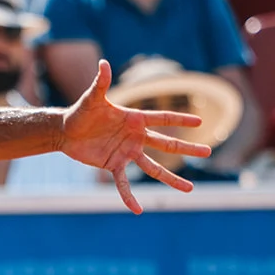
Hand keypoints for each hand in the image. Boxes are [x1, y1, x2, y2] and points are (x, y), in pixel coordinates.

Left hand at [60, 60, 209, 214]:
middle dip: (187, 148)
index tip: (199, 120)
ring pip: (154, 168)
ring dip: (171, 178)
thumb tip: (103, 64)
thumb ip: (100, 83)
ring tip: (190, 189)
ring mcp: (127, 153)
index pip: (162, 118)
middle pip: (167, 144)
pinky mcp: (115, 165)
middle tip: (208, 152)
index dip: (180, 118)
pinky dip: (129, 196)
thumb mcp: (92, 98)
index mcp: (134, 119)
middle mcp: (136, 137)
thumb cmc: (81, 111)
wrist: (66, 131)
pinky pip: (124, 183)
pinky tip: (138, 210)